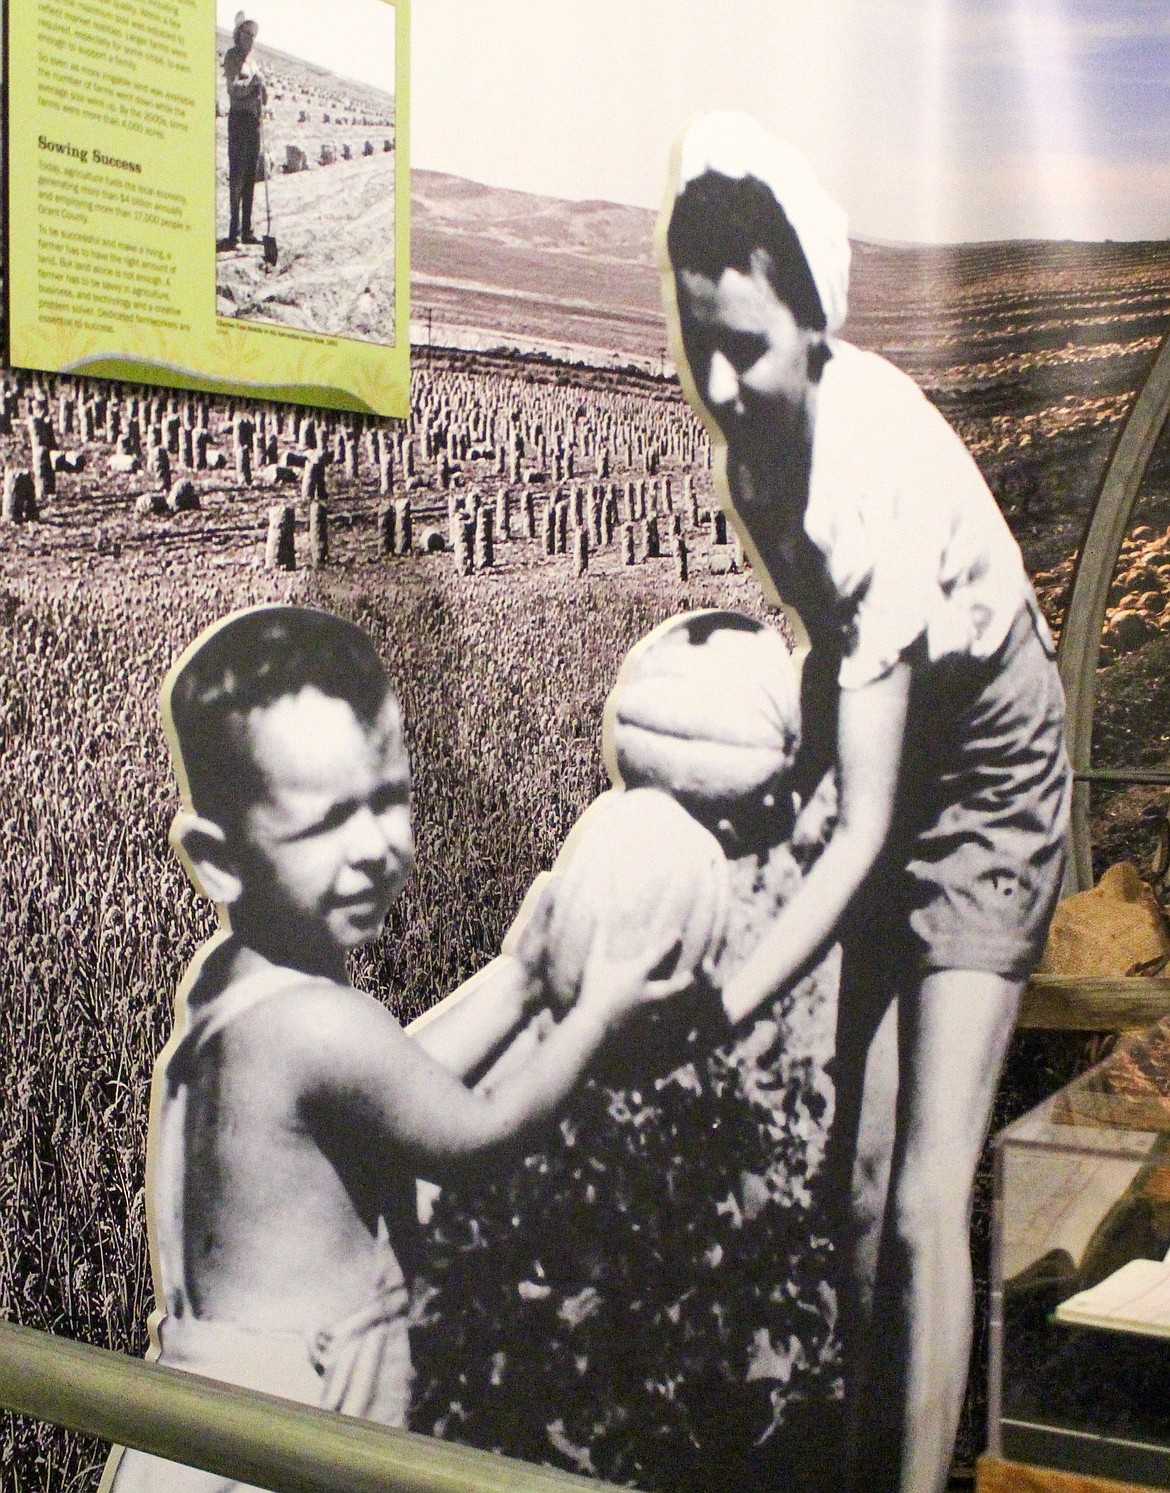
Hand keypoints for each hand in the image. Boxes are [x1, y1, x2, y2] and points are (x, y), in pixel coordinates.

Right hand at [575, 918, 690, 1026]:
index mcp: (638, 974)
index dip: (668, 942)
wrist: (594, 1025)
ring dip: (678, 998)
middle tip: (693, 975)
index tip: (677, 933)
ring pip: (669, 1003)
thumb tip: (599, 914)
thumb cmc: (594, 990)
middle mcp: (647, 992)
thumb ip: (599, 938)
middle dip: (685, 980)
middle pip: (673, 986)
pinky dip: (663, 1015)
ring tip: (685, 996)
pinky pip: (658, 1016)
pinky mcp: (642, 1022)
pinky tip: (665, 1017)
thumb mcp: (595, 962)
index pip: (658, 954)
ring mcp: (646, 1009)